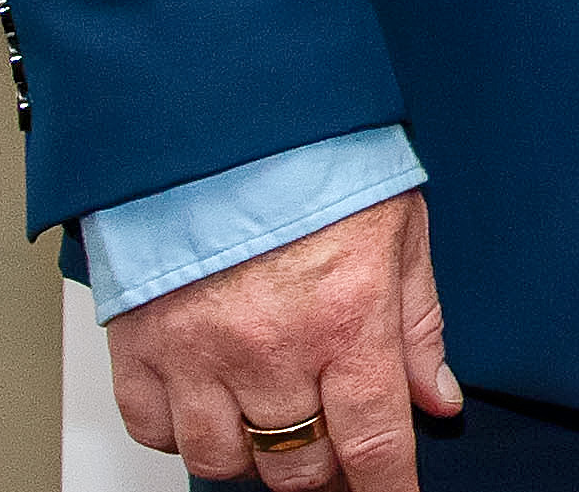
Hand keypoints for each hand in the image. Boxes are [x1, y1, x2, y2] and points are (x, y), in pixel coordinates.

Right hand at [105, 190, 455, 490]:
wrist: (222, 123)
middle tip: (337, 452)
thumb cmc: (316, 162)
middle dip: (326, 472)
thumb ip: (419, 326)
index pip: (374, 441)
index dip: (388, 490)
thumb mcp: (400, 233)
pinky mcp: (140, 350)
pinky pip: (156, 432)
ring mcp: (198, 355)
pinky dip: (184, 434)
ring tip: (275, 419)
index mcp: (347, 320)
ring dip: (255, 457)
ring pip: (224, 462)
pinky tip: (213, 404)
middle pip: (299, 466)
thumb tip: (438, 398)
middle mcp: (272, 349)